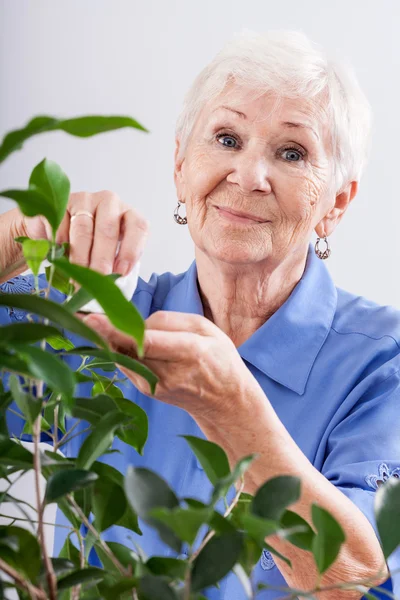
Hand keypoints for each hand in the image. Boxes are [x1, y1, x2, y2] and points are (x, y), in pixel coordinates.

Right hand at [19, 190, 148, 275]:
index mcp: (129, 215)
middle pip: (108, 230)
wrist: (66, 234)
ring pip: (83, 228)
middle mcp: (109, 202)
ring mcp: (85, 199)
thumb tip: (109, 287)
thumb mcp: (112, 255)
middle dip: (102, 258)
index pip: (138, 227)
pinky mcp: (62, 202)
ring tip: (77, 277)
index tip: (121, 273)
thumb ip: (115, 267)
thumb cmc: (97, 247)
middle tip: (97, 279)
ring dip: (79, 256)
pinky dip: (59, 245)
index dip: (130, 251)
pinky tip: (59, 259)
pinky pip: (60, 224)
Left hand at [84, 310, 262, 421]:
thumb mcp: (207, 330)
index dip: (116, 330)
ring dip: (108, 339)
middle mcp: (170, 373)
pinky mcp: (148, 391)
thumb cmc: (220, 360)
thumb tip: (139, 322)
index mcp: (190, 352)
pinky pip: (128, 364)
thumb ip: (172, 321)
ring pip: (123, 356)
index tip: (92, 319)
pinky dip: (119, 349)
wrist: (226, 402)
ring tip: (96, 323)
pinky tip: (116, 338)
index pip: (146, 340)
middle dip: (104, 330)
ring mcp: (157, 386)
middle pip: (128, 348)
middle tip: (81, 314)